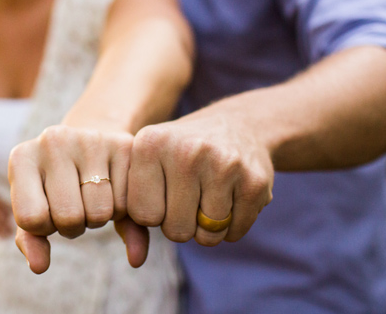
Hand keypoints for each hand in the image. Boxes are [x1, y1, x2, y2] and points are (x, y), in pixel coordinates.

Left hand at [9, 125, 133, 272]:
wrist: (85, 143)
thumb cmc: (53, 185)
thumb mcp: (35, 209)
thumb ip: (31, 240)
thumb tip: (38, 268)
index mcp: (22, 157)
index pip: (31, 219)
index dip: (45, 227)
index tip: (49, 211)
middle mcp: (53, 140)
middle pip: (69, 217)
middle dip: (74, 225)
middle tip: (75, 206)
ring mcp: (89, 139)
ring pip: (101, 213)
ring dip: (99, 218)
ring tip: (91, 197)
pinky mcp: (123, 143)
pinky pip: (128, 202)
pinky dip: (123, 209)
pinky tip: (113, 190)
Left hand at [124, 106, 273, 259]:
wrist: (238, 125)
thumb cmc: (180, 156)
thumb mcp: (149, 165)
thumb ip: (131, 212)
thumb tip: (135, 261)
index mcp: (151, 143)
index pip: (143, 215)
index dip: (154, 212)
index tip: (162, 191)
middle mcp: (187, 150)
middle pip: (175, 230)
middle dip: (181, 223)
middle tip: (190, 196)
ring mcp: (224, 164)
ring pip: (207, 236)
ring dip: (207, 227)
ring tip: (209, 195)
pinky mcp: (254, 181)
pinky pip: (234, 233)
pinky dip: (232, 226)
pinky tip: (231, 195)